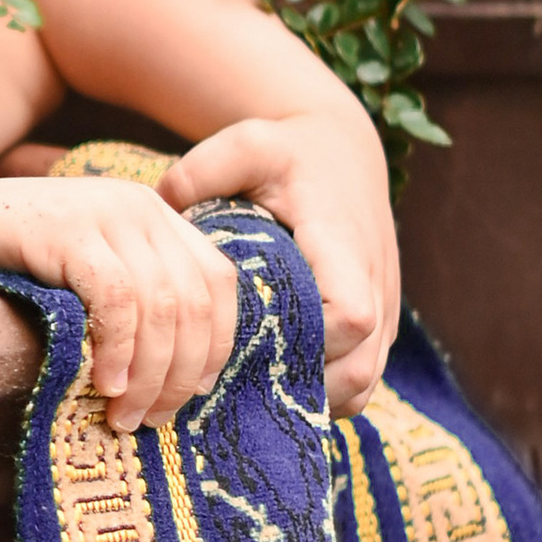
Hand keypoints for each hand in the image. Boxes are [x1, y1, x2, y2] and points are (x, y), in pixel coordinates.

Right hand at [0, 176, 240, 433]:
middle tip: (150, 422)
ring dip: (149, 374)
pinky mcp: (67, 229)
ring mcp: (104, 210)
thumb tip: (185, 379)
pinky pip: (116, 299)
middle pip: (195, 300)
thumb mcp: (89, 284)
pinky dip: (119, 349)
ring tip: (122, 416)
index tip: (190, 398)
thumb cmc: (12, 273)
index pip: (218, 283)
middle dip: (180, 373)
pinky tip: (102, 383)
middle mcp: (139, 204)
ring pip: (163, 305)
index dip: (216, 346)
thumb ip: (137, 307)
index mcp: (155, 215)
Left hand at [158, 107, 398, 415]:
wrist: (341, 150)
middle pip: (358, 370)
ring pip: (362, 384)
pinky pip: (362, 379)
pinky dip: (323, 390)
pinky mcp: (380, 324)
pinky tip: (272, 381)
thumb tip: (156, 212)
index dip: (306, 344)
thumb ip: (199, 172)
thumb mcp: (245, 144)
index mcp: (346, 248)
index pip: (349, 317)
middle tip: (232, 388)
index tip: (250, 342)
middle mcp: (376, 286)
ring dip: (311, 397)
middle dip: (297, 388)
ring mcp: (384, 310)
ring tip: (248, 392)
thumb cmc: (287, 150)